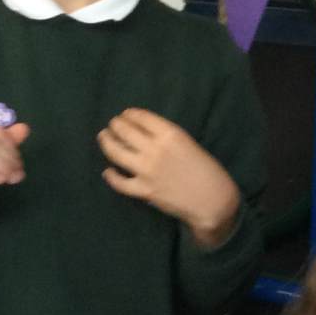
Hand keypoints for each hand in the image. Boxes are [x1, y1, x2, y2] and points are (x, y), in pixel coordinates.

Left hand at [98, 109, 239, 245]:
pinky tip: (107, 171)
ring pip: (116, 152)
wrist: (212, 200)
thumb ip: (166, 138)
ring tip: (103, 137)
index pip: (141, 118)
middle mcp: (155, 149)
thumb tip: (143, 134)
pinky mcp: (144, 190)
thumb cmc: (207, 170)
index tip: (125, 114)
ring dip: (107, 142)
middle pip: (125, 131)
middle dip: (116, 125)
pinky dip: (111, 176)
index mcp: (170, 134)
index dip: (129, 114)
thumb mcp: (188, 143)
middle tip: (112, 125)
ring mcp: (147, 170)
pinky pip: (120, 182)